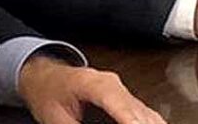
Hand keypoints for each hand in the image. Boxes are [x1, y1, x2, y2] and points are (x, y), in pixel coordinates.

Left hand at [18, 55, 164, 123]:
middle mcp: (113, 85)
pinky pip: (144, 114)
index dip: (130, 120)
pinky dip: (150, 123)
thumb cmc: (49, 93)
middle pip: (137, 110)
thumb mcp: (54, 118)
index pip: (117, 102)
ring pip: (146, 113)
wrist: (48, 79)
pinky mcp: (125, 101)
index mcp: (93, 83)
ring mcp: (122, 92)